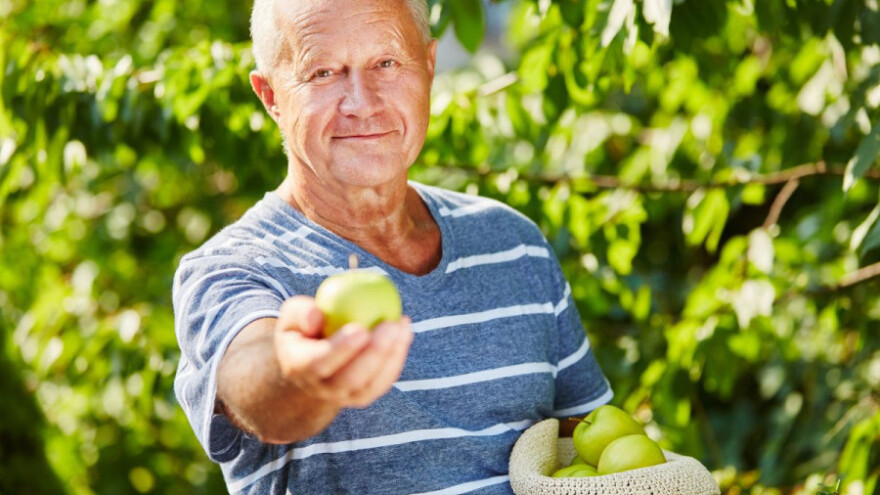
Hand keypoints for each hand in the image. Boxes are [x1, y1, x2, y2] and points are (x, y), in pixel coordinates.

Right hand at [273, 296, 413, 408]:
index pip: (319, 363)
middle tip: (390, 324)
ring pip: (372, 384)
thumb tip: (316, 315)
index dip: (341, 349)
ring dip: (392, 355)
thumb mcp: (293, 317)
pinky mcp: (363, 397)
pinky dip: (397, 358)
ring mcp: (344, 397)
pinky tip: (405, 332)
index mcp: (299, 368)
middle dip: (374, 353)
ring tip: (402, 324)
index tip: (361, 329)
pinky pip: (384, 381)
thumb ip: (300, 312)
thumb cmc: (304, 331)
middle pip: (351, 379)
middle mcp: (321, 388)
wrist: (310, 366)